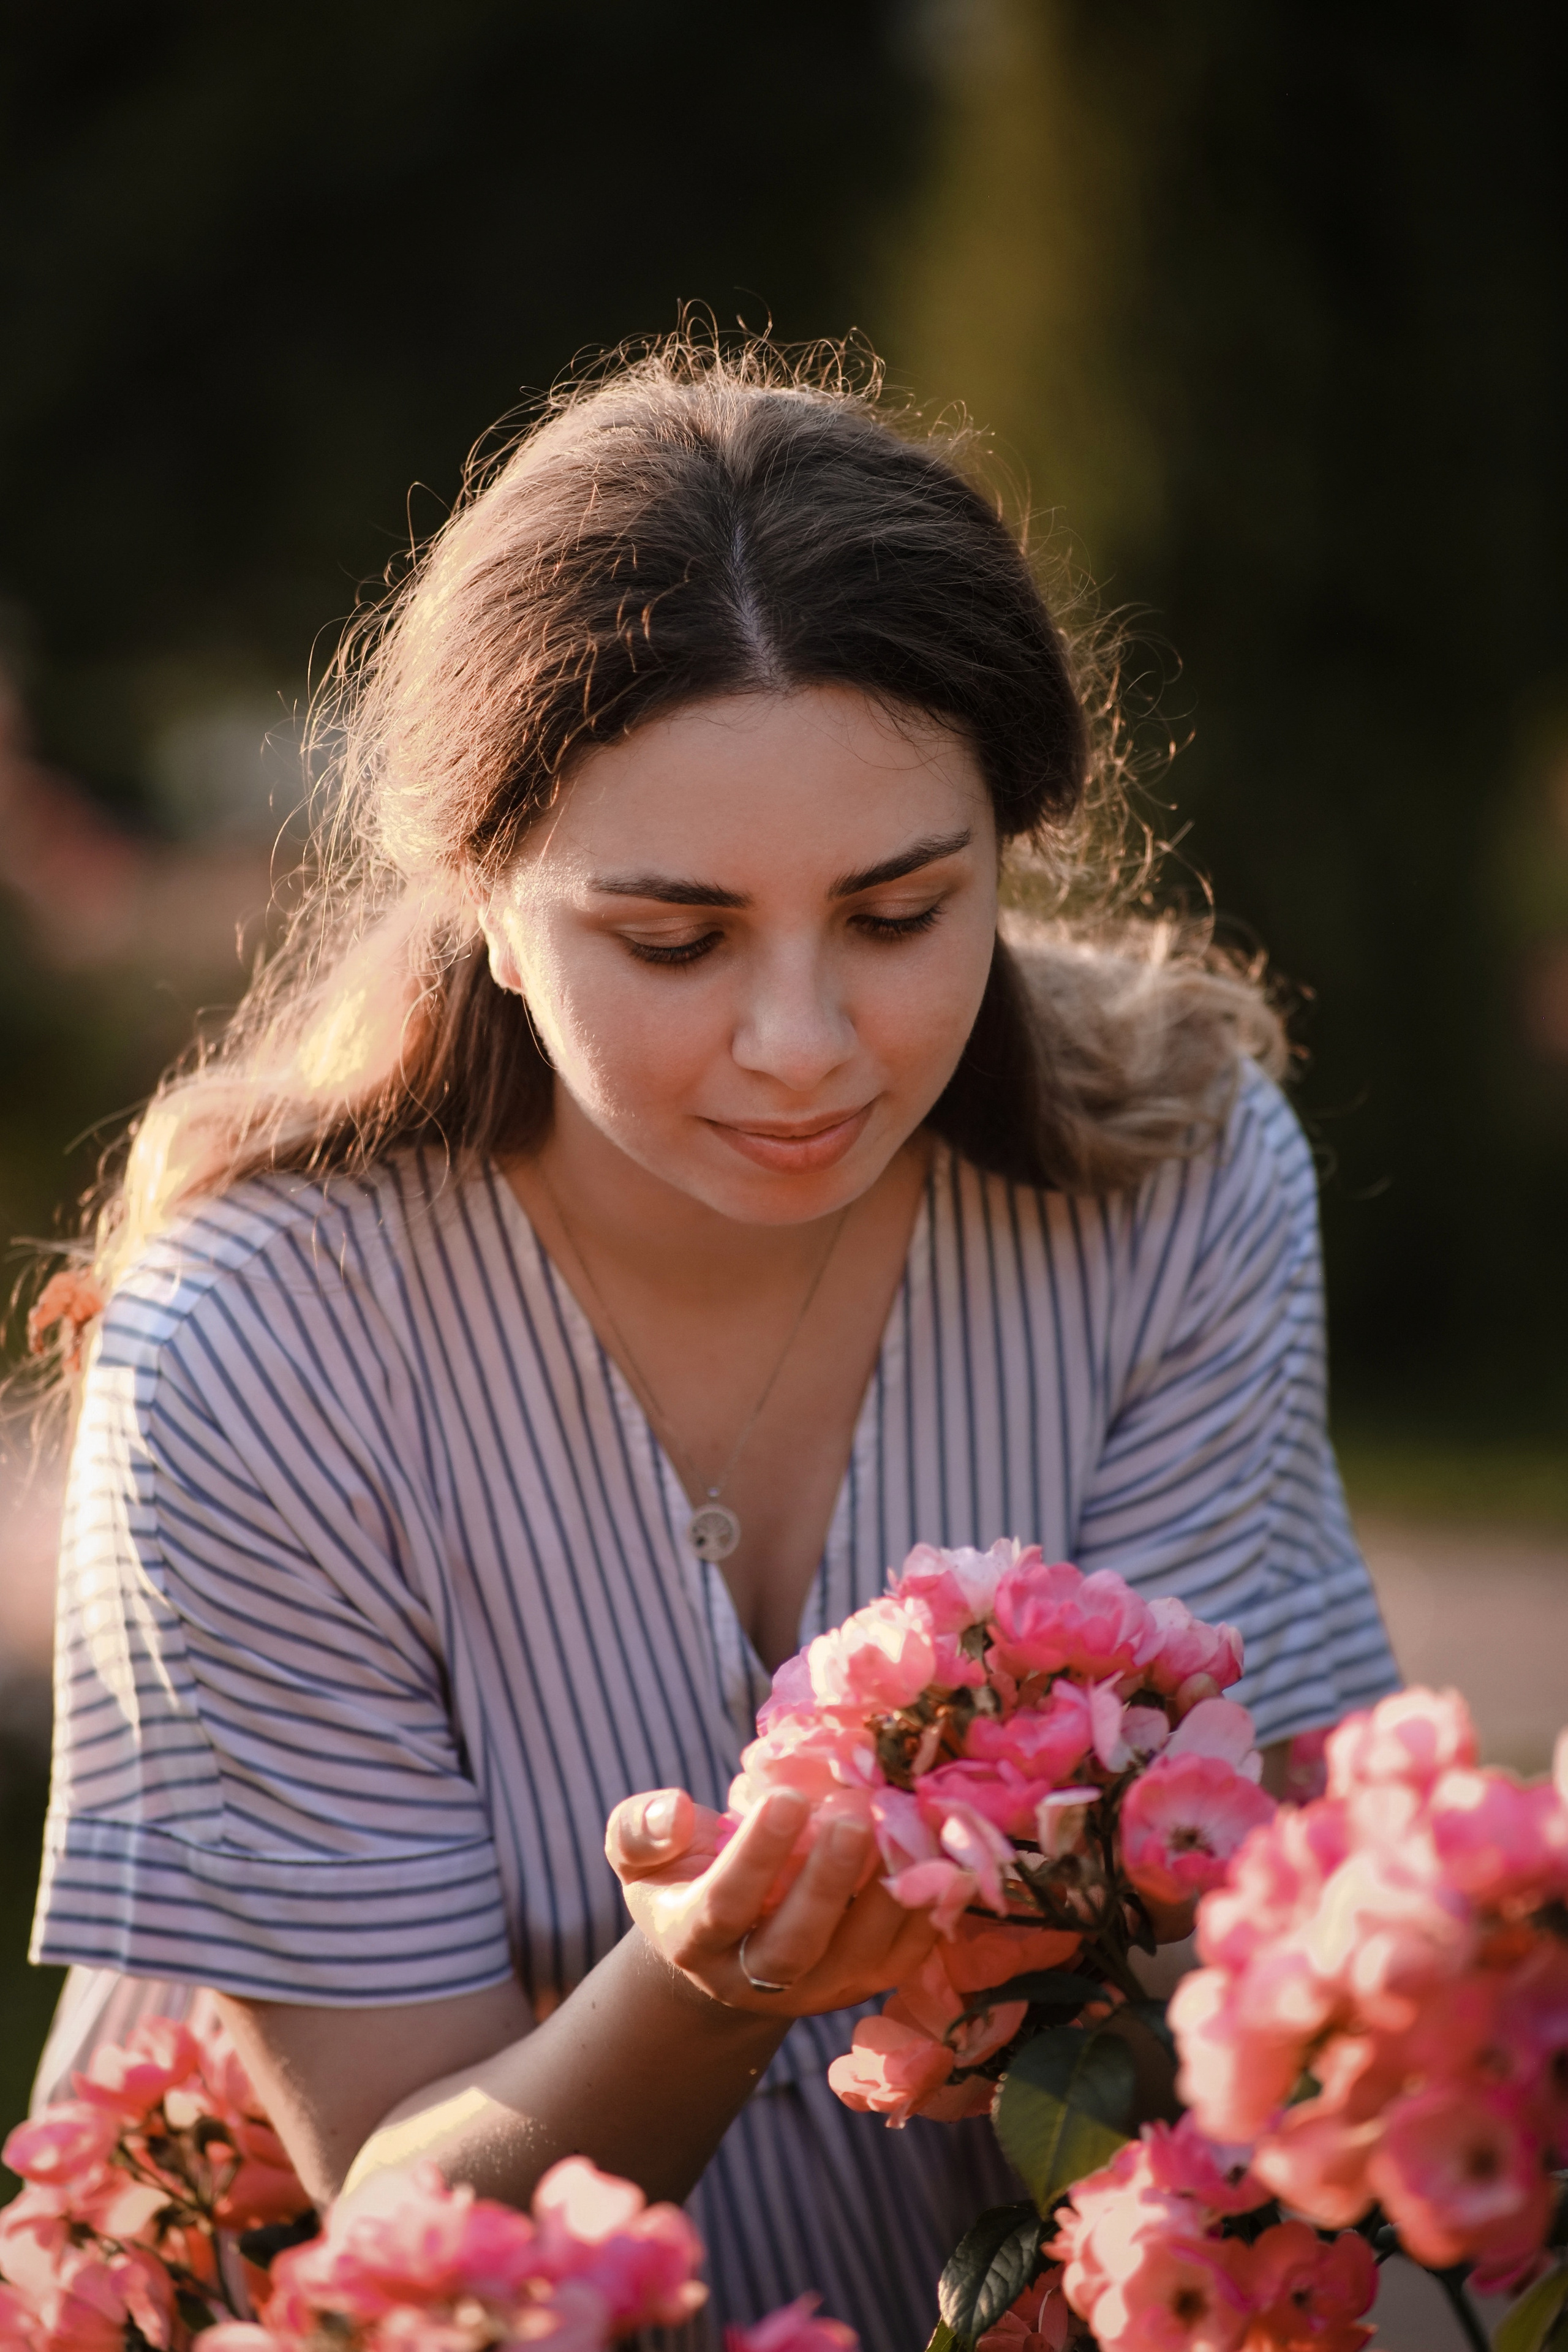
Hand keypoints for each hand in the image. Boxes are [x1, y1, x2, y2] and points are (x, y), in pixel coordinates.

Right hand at [605, 1786, 938, 2016]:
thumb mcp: (642, 1853)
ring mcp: (819, 1988)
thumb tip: (674, 1812)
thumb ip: (640, 1830)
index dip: (755, 1857)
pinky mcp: (868, 1981)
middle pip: (794, 1945)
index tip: (785, 1797)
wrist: (730, 1937)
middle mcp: (754, 1979)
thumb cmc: (684, 1875)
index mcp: (693, 1940)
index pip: (723, 1907)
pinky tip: (944, 1850)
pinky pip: (906, 1955)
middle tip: (855, 1813)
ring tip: (907, 1823)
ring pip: (859, 1956)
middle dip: (828, 1881)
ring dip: (888, 1892)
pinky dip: (931, 1907)